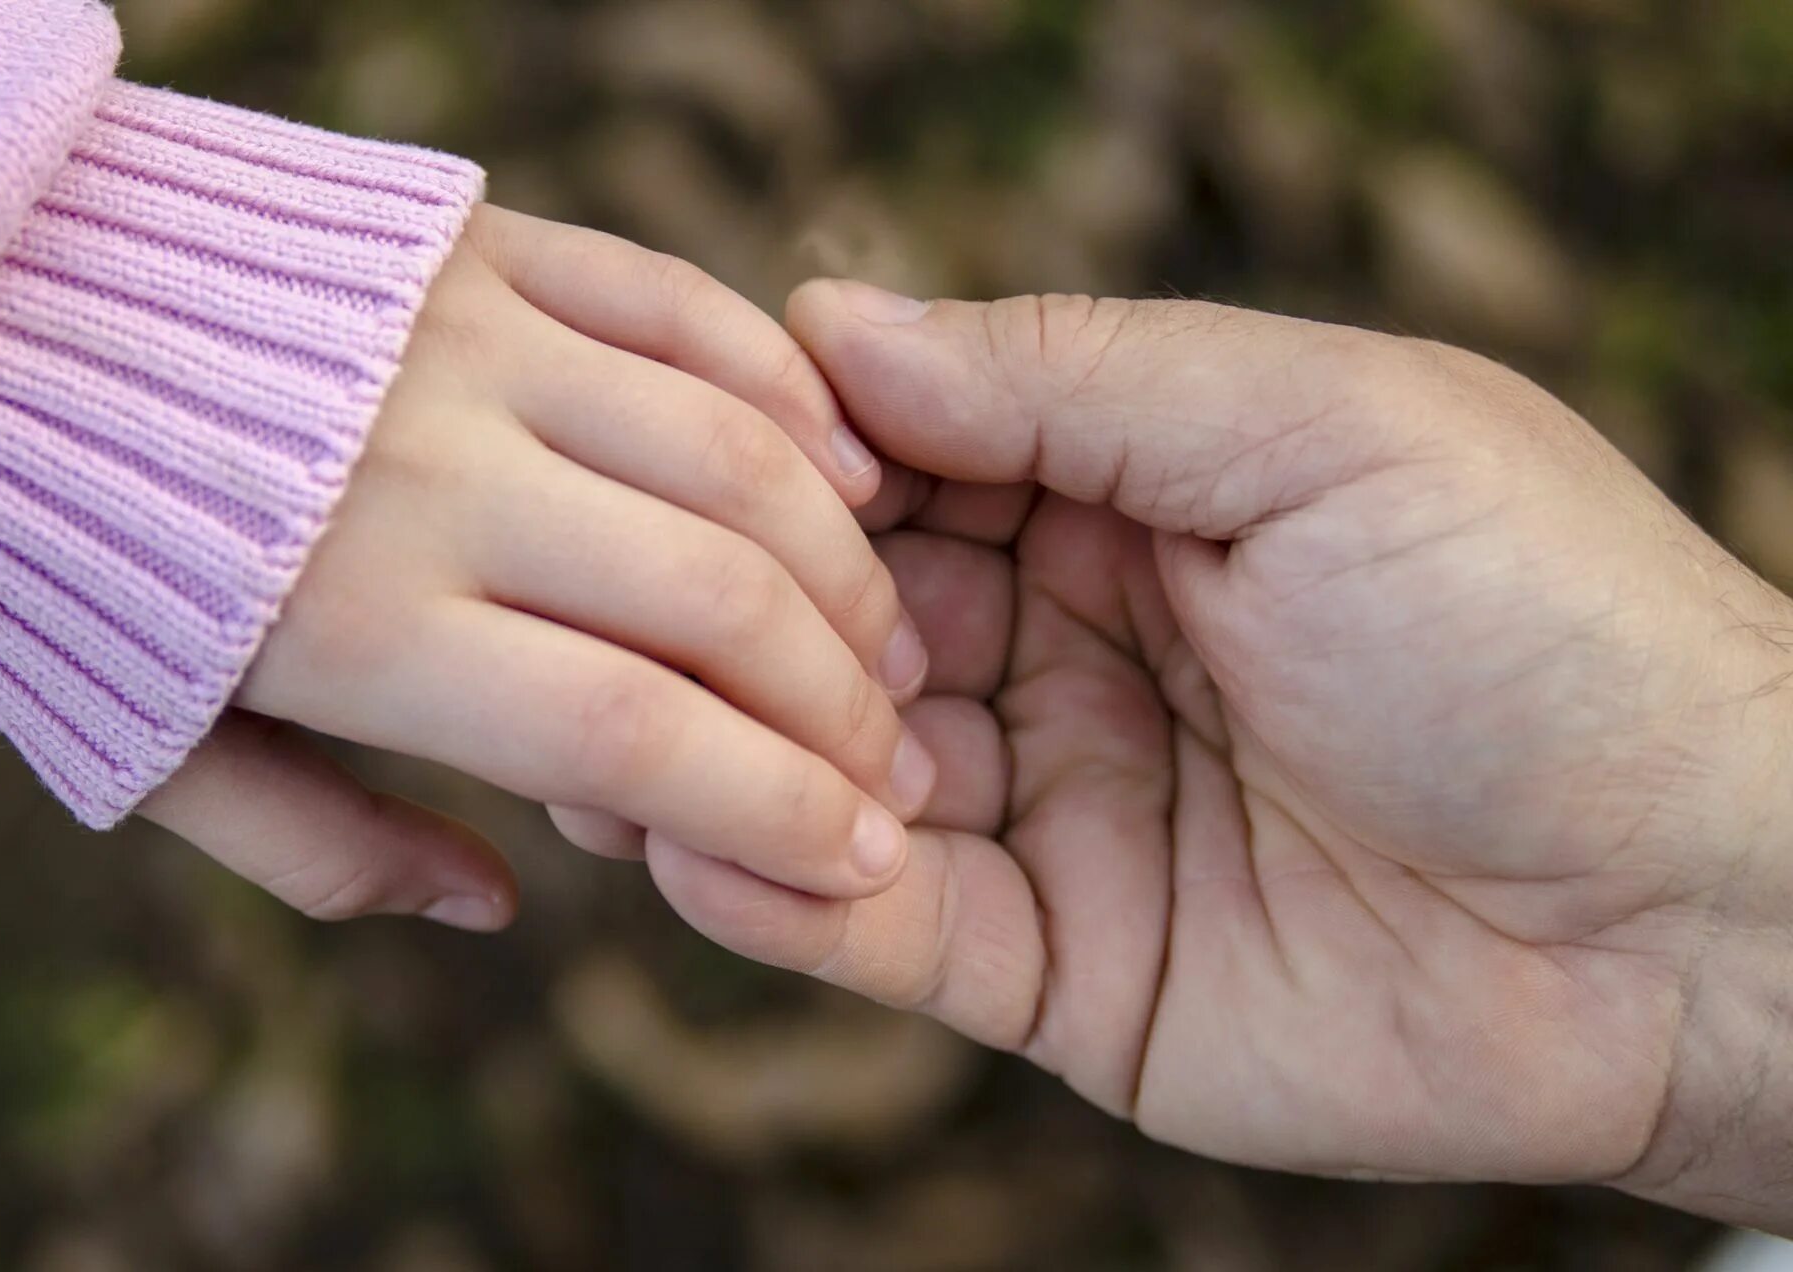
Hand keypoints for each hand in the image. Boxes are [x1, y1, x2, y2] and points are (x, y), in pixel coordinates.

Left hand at [136, 212, 936, 930]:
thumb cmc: (74, 560)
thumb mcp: (160, 747)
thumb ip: (326, 848)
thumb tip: (496, 904)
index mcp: (361, 624)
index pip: (634, 733)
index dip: (780, 809)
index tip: (871, 862)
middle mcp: (439, 476)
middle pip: (719, 599)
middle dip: (845, 706)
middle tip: (896, 772)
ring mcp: (473, 344)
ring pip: (736, 453)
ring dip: (844, 565)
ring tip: (890, 646)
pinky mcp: (489, 249)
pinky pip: (684, 307)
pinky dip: (787, 392)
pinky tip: (845, 474)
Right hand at [648, 282, 1792, 1228]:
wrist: (1700, 913)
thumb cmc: (1544, 626)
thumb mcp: (1314, 431)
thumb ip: (1075, 376)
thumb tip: (835, 317)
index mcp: (1135, 498)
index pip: (907, 459)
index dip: (798, 456)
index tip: (699, 455)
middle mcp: (1076, 650)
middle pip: (846, 618)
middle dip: (738, 613)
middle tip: (628, 607)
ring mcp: (1064, 815)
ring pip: (836, 775)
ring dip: (728, 752)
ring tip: (611, 736)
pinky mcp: (1064, 974)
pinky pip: (890, 934)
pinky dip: (785, 897)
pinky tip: (698, 849)